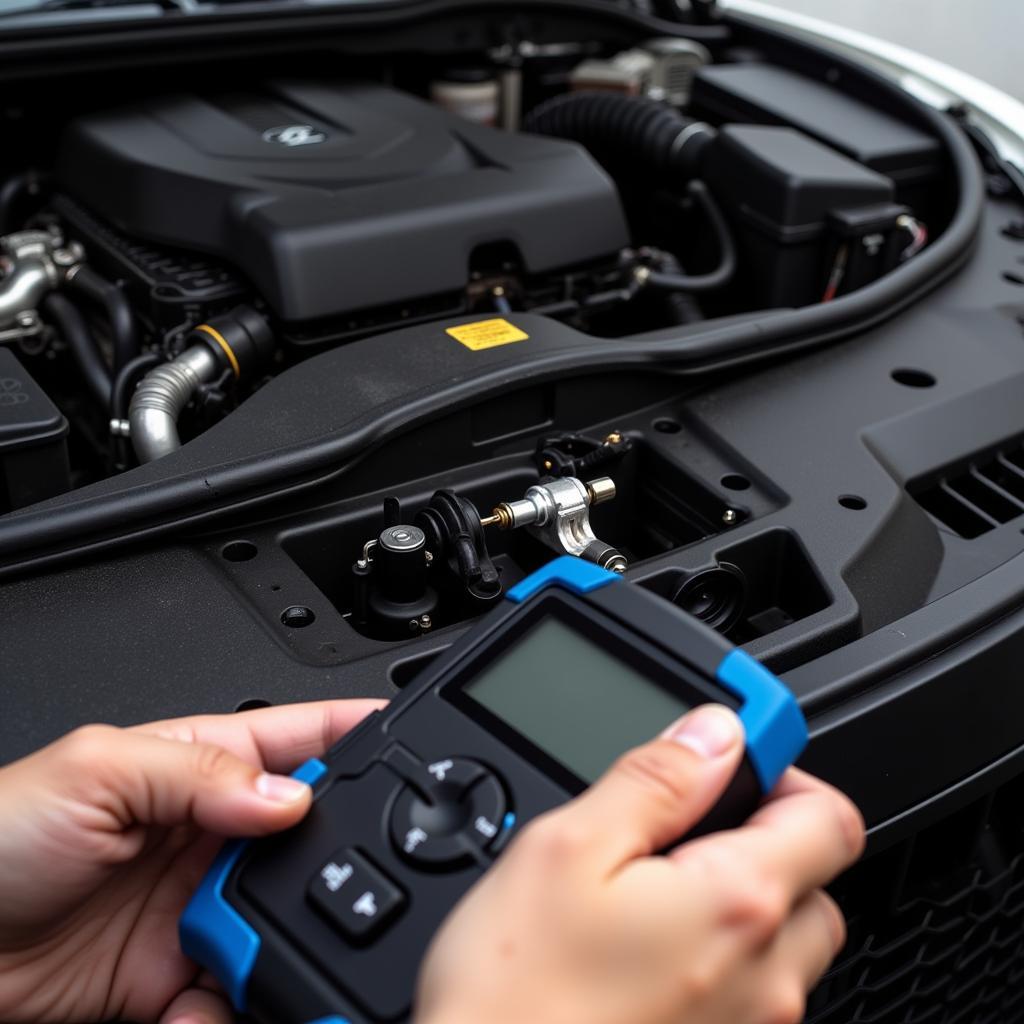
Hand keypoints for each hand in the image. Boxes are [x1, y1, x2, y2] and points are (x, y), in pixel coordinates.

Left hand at [0, 699, 383, 1023]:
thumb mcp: (97, 771)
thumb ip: (200, 772)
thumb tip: (290, 797)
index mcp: (200, 764)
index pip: (301, 738)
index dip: (357, 737)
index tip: (407, 751)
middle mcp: (211, 833)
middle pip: (310, 840)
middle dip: (328, 862)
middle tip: (316, 881)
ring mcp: (199, 906)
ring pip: (284, 921)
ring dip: (281, 942)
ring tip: (244, 950)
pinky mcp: (179, 977)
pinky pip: (239, 992)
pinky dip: (238, 1004)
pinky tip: (200, 1001)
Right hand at [417, 704, 864, 1023]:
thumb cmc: (514, 995)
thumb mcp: (567, 848)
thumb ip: (654, 780)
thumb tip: (714, 733)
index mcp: (736, 904)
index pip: (828, 815)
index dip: (783, 767)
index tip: (736, 751)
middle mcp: (763, 976)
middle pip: (815, 879)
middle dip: (763, 836)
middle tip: (680, 826)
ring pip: (786, 941)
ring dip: (741, 899)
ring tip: (653, 891)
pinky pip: (750, 990)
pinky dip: (719, 955)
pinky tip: (645, 949)